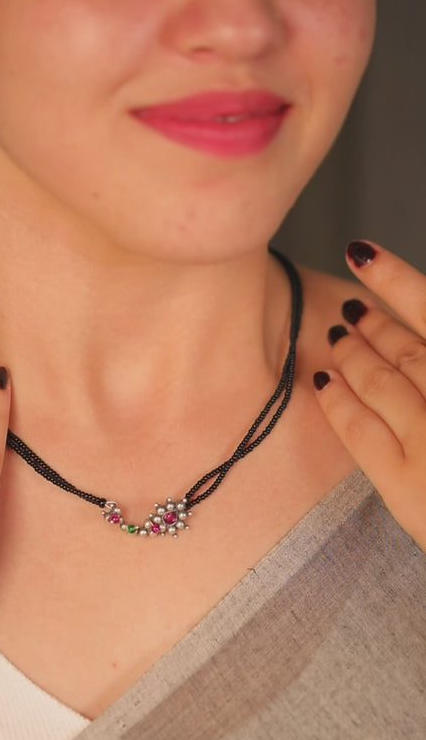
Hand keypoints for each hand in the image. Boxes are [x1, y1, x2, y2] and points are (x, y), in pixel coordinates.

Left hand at [313, 241, 425, 551]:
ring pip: (381, 381)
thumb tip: (421, 360)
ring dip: (355, 353)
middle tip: (355, 306)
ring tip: (338, 334)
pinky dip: (339, 401)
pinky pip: (361, 431)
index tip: (365, 255)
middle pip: (409, 347)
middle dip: (377, 322)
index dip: (397, 280)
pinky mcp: (406, 484)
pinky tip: (324, 382)